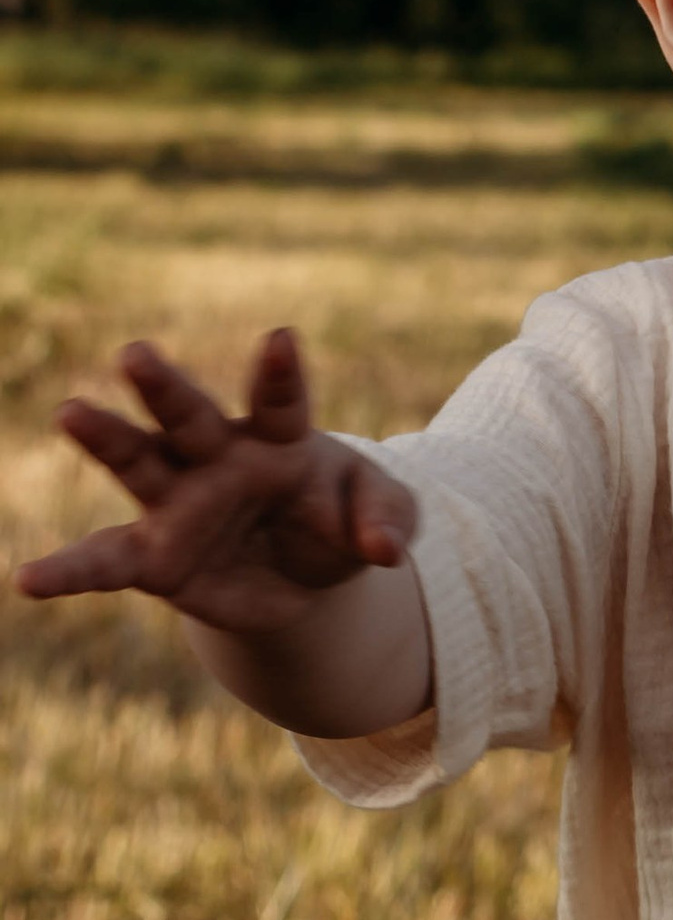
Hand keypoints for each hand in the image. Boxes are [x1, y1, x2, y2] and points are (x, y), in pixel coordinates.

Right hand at [16, 329, 416, 632]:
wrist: (304, 573)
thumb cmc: (340, 519)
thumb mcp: (382, 515)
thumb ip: (390, 520)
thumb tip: (387, 552)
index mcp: (278, 439)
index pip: (280, 401)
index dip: (282, 372)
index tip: (282, 338)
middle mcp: (216, 459)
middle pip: (187, 416)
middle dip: (164, 385)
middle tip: (136, 353)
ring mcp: (177, 504)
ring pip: (138, 464)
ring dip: (108, 438)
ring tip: (71, 412)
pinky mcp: (155, 558)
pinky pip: (106, 564)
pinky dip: (68, 573)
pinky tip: (27, 581)